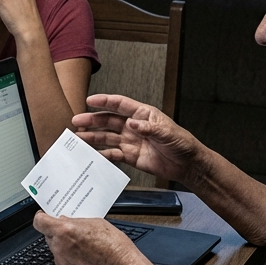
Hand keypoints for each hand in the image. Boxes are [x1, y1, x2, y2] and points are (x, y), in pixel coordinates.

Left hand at [33, 212, 149, 264]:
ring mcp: (62, 263)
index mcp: (64, 231)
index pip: (40, 222)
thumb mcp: (96, 223)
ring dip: (65, 248)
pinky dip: (71, 261)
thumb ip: (75, 222)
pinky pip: (64, 264)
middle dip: (58, 234)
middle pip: (49, 236)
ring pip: (57, 251)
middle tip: (73, 232)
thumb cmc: (115, 247)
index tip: (46, 216)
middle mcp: (60, 248)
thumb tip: (64, 222)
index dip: (42, 218)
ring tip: (85, 248)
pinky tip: (86, 260)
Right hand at [72, 94, 204, 184]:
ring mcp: (131, 141)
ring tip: (79, 137)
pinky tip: (92, 154)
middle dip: (92, 120)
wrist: (187, 164)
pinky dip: (102, 154)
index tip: (90, 100)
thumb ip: (149, 128)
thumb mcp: (168, 133)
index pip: (120, 104)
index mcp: (143, 114)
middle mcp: (134, 126)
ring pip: (107, 137)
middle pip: (109, 120)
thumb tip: (133, 123)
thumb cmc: (182, 144)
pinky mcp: (130, 156)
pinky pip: (113, 154)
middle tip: (77, 120)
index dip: (104, 101)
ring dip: (93, 136)